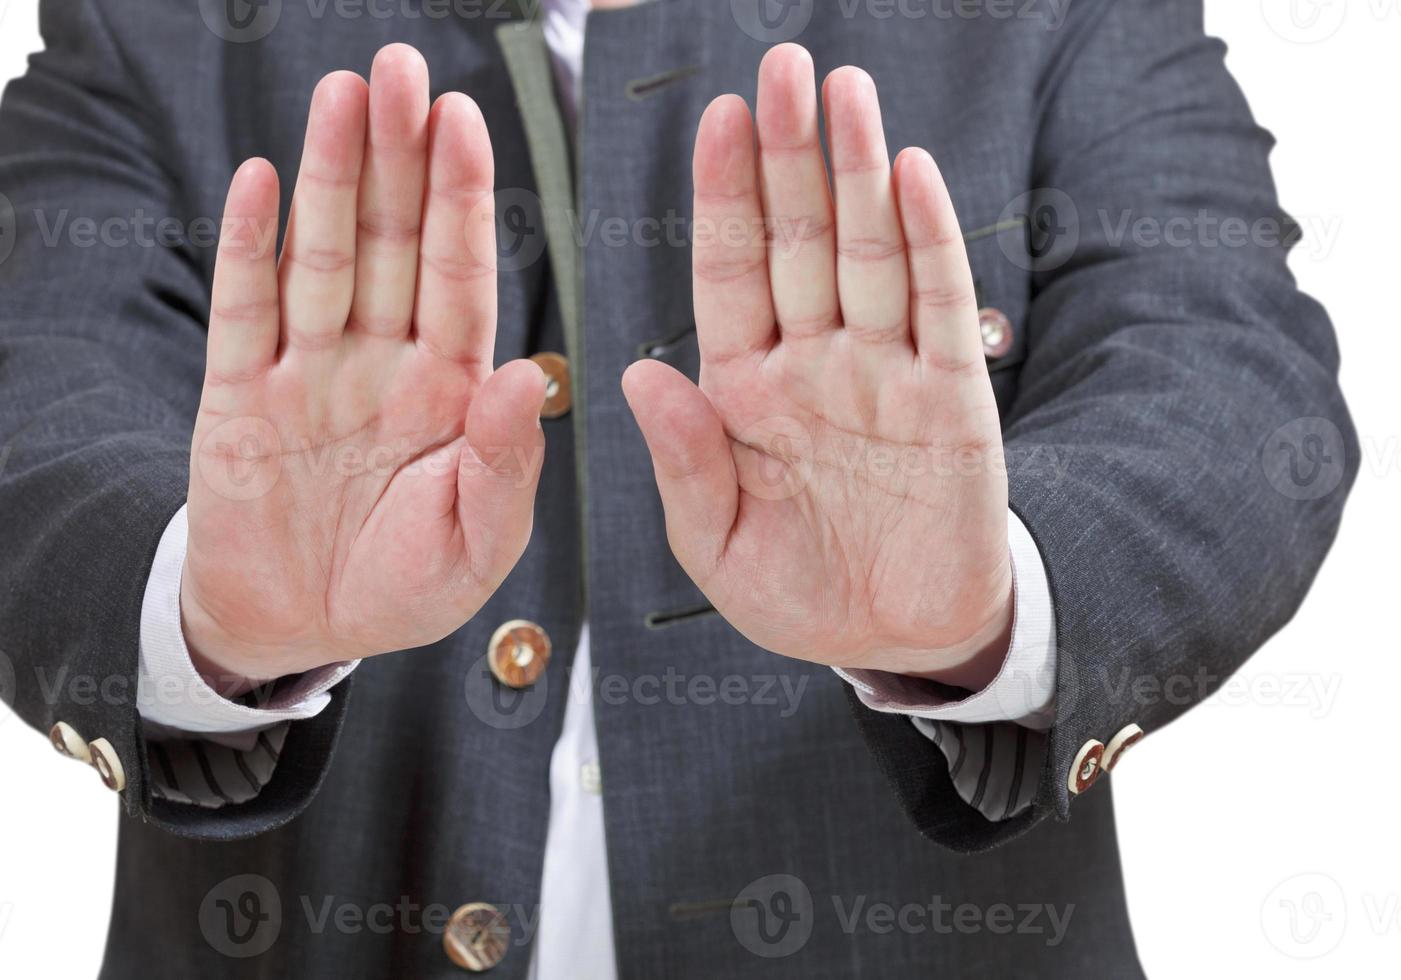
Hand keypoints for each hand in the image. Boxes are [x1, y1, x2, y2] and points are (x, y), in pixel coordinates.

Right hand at [183, 45, 545, 692]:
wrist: (299, 629)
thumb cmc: (403, 587)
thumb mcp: (476, 548)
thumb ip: (506, 465)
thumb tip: (530, 376)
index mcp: (450, 390)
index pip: (461, 277)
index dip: (462, 200)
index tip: (464, 122)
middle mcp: (381, 362)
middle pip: (392, 242)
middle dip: (398, 157)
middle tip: (400, 69)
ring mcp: (307, 372)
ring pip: (322, 257)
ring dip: (328, 176)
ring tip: (341, 96)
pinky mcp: (237, 396)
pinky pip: (244, 310)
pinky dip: (250, 249)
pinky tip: (260, 179)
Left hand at [622, 45, 1011, 689]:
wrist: (897, 638)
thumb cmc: (797, 593)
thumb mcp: (717, 546)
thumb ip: (683, 462)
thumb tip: (636, 372)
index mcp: (744, 390)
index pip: (730, 273)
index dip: (724, 197)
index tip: (715, 117)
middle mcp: (812, 363)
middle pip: (799, 240)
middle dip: (789, 155)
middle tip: (782, 65)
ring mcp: (884, 372)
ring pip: (869, 253)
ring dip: (858, 172)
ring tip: (845, 91)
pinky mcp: (953, 398)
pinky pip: (938, 306)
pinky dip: (928, 240)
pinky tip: (911, 174)